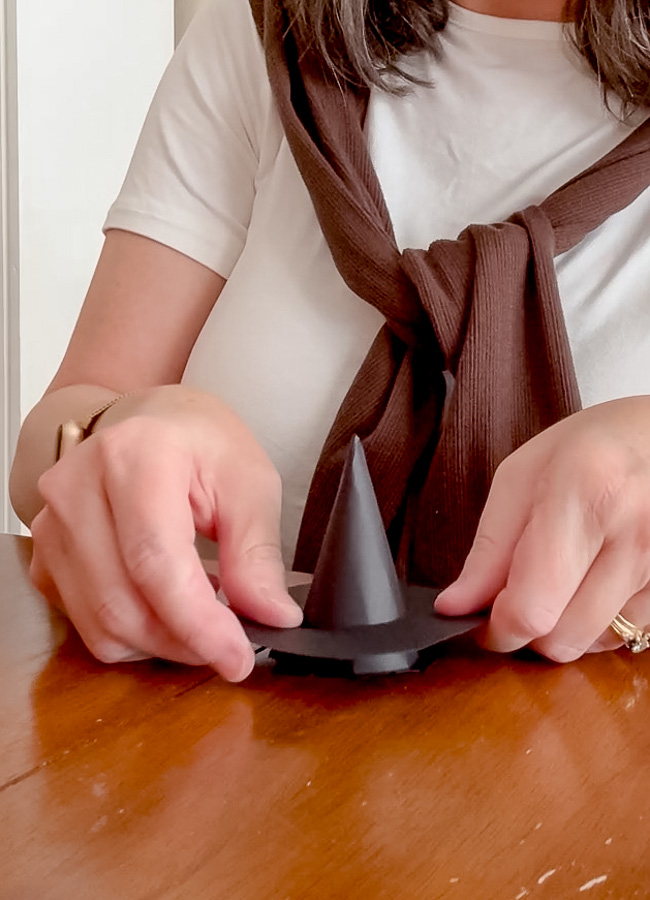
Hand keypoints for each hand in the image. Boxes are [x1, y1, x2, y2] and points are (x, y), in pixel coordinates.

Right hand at [30, 385, 301, 679]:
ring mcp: (51, 524)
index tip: (238, 658)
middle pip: (122, 602)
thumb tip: (272, 618)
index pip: (154, 561)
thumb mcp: (249, 482)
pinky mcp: (44, 555)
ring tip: (203, 615)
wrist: (148, 423)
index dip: (197, 623)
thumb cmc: (201, 445)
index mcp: (134, 456)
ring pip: (100, 624)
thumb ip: (256, 551)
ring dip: (161, 643)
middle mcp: (76, 488)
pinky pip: (85, 624)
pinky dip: (133, 634)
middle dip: (184, 642)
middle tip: (231, 645)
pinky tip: (166, 606)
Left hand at [435, 396, 649, 661]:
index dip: (496, 629)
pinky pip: (625, 636)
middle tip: (516, 596)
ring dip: (563, 627)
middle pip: (561, 638)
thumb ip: (489, 548)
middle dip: (526, 631)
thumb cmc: (589, 448)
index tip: (480, 623)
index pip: (533, 605)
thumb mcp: (521, 478)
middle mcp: (633, 535)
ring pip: (592, 645)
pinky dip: (597, 624)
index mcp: (585, 496)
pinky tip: (592, 583)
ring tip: (559, 581)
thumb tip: (454, 608)